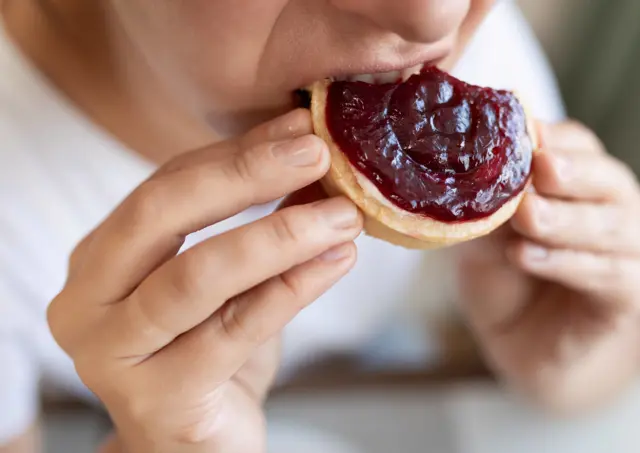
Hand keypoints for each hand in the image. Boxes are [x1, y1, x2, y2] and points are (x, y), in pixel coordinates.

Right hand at [47, 109, 362, 452]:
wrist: (198, 442)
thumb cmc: (211, 352)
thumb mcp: (230, 277)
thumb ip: (256, 218)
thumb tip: (308, 154)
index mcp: (99, 261)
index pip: (164, 186)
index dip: (234, 153)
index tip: (298, 129)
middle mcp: (87, 303)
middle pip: (161, 215)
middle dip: (245, 176)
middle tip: (316, 154)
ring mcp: (113, 355)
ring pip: (198, 276)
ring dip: (281, 236)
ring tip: (343, 216)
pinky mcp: (158, 399)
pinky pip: (235, 330)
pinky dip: (292, 289)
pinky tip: (338, 262)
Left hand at [457, 120, 639, 410]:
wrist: (517, 338)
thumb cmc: (502, 273)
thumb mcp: (484, 233)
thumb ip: (489, 205)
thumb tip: (475, 168)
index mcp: (582, 176)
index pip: (576, 144)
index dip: (550, 140)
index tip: (521, 134)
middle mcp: (617, 202)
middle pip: (605, 177)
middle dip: (570, 174)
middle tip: (539, 168)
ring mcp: (634, 244)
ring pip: (609, 225)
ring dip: (564, 220)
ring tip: (525, 218)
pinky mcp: (636, 288)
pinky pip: (607, 272)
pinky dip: (565, 263)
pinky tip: (527, 257)